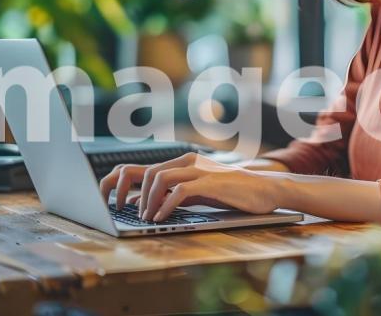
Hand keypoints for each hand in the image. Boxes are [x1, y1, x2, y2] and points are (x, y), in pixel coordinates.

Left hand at [99, 153, 283, 221]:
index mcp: (184, 162)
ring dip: (149, 201)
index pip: (147, 168)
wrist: (264, 190)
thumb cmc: (231, 193)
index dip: (126, 183)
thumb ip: (169, 195)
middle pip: (149, 172)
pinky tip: (162, 218)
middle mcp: (189, 161)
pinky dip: (166, 206)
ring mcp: (200, 169)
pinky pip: (179, 191)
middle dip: (134, 194)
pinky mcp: (210, 182)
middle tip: (131, 214)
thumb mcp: (196, 194)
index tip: (116, 202)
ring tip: (147, 218)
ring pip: (161, 178)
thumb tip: (139, 203)